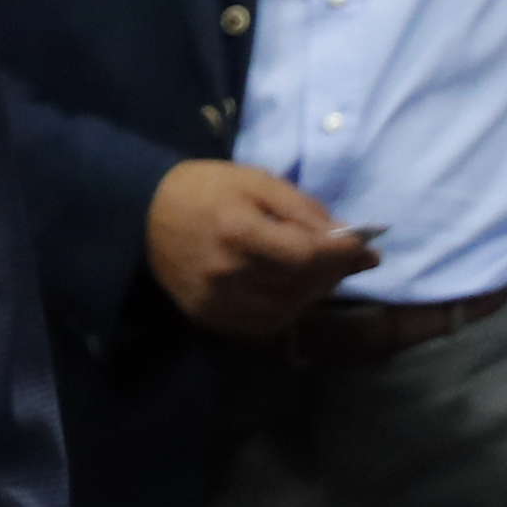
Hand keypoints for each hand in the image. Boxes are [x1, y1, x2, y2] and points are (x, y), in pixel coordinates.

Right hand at [144, 159, 376, 336]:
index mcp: (237, 232)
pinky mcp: (207, 317)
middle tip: (350, 258)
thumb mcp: (257, 181)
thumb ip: (302, 210)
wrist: (141, 212)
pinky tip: (289, 291)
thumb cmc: (204, 189)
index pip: (307, 255)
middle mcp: (226, 273)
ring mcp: (214, 300)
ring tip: (319, 272)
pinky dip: (286, 310)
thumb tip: (347, 239)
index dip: (343, 253)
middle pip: (302, 284)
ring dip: (313, 292)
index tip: (366, 247)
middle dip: (334, 271)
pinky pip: (262, 325)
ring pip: (288, 309)